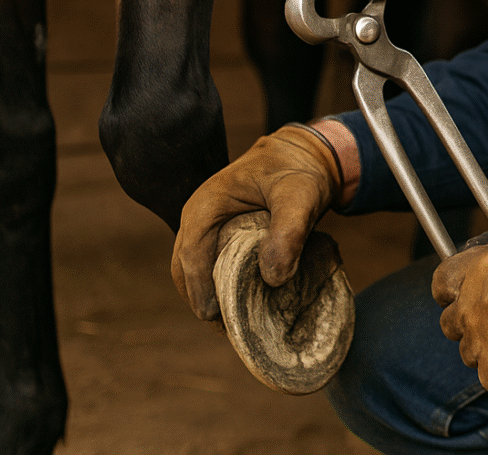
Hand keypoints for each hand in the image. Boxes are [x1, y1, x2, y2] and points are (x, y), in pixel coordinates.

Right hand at [171, 124, 341, 320]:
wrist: (303, 156)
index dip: (200, 288)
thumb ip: (289, 232)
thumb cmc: (299, 171)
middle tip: (226, 331)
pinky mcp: (218, 236)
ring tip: (231, 326)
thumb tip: (272, 277)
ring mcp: (205, 227)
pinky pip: (209, 266)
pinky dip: (218, 287)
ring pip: (193, 270)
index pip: (191, 254)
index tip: (215, 317)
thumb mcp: (301, 196)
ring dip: (207, 296)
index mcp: (207, 204)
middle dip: (200, 299)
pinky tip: (238, 307)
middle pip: (184, 268)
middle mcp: (198, 217)